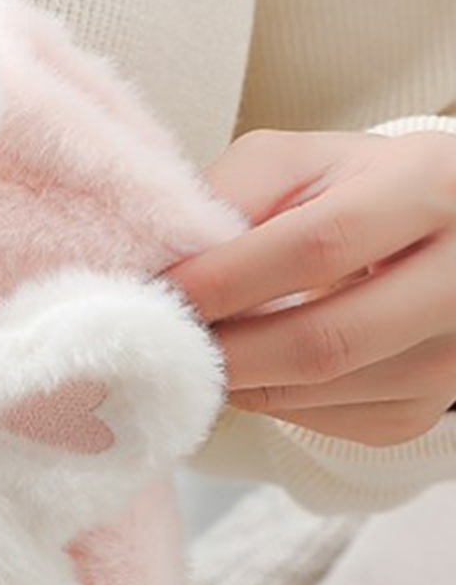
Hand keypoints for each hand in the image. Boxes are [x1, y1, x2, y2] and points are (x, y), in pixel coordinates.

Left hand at [160, 129, 455, 445]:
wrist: (431, 242)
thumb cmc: (350, 194)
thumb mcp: (300, 165)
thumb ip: (234, 191)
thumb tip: (162, 261)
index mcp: (432, 188)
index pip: (318, 246)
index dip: (224, 279)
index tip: (158, 293)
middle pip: (322, 341)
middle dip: (221, 349)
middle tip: (158, 342)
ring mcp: (449, 356)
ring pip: (314, 392)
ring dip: (234, 378)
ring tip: (193, 349)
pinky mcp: (419, 411)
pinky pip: (316, 419)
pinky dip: (262, 397)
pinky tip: (249, 365)